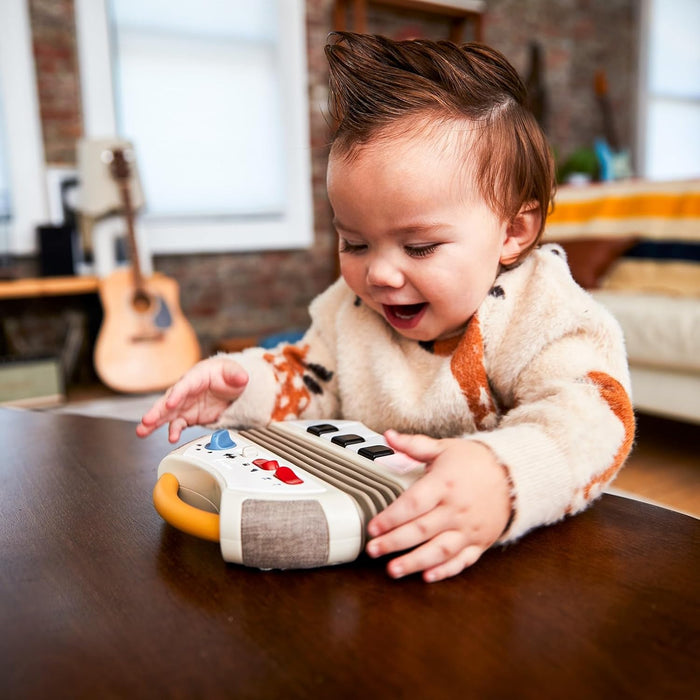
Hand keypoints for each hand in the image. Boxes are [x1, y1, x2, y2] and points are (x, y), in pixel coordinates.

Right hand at [136, 357, 248, 441]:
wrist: (228, 385)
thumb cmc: (225, 374)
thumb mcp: (233, 371)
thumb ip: (236, 375)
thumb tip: (242, 378)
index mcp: (195, 377)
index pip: (184, 385)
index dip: (177, 394)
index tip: (171, 402)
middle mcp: (186, 391)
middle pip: (168, 400)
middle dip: (157, 411)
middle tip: (146, 420)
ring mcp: (185, 405)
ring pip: (166, 414)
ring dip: (154, 423)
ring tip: (142, 431)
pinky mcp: (188, 416)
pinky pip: (178, 424)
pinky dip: (173, 431)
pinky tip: (171, 438)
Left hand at [366, 430, 511, 581]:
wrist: (513, 474)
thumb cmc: (475, 462)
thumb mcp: (444, 448)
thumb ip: (414, 445)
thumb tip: (389, 435)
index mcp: (444, 484)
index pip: (413, 503)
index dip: (390, 517)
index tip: (372, 526)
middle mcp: (456, 509)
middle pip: (421, 530)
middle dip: (394, 542)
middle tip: (373, 550)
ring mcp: (469, 529)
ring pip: (439, 551)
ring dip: (414, 562)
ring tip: (393, 570)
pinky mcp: (479, 542)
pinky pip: (462, 561)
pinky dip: (445, 571)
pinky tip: (427, 576)